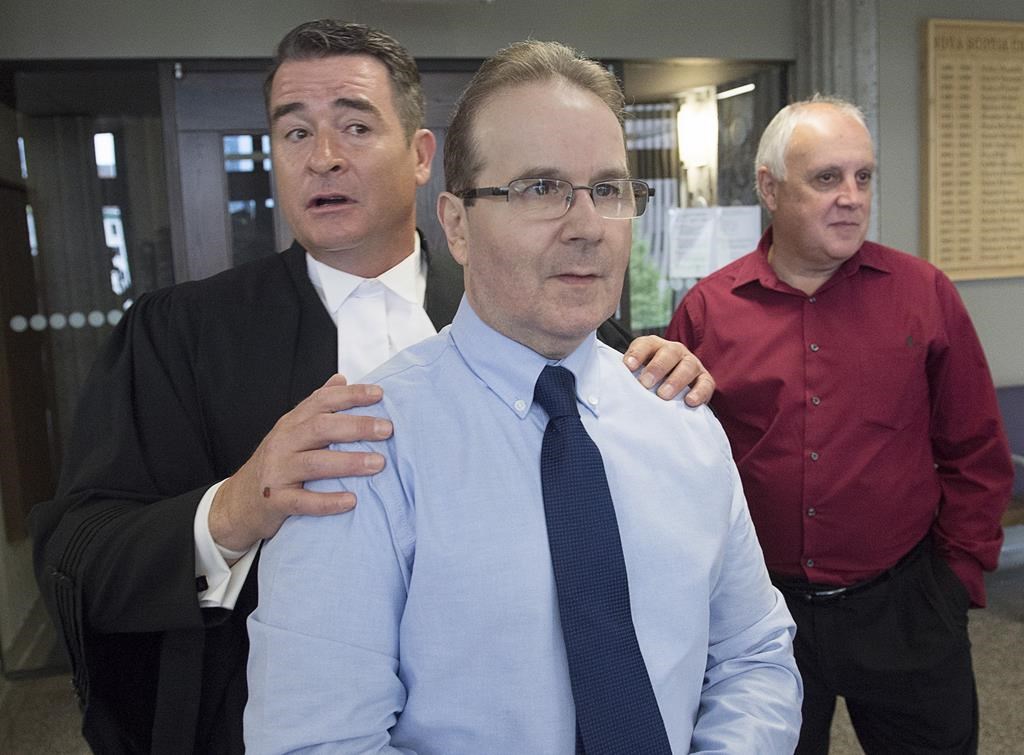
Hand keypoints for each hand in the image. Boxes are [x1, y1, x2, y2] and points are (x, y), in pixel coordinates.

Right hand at [209, 374, 390, 551]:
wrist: (239, 501)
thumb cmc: (277, 463)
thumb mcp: (293, 430)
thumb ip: (317, 407)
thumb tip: (341, 379)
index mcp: (292, 423)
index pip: (322, 401)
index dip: (351, 395)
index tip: (379, 394)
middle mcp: (283, 442)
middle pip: (321, 428)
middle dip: (357, 427)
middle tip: (387, 429)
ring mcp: (278, 471)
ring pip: (314, 463)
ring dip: (349, 462)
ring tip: (378, 463)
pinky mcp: (275, 500)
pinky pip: (303, 501)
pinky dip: (328, 502)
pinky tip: (351, 500)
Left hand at [623, 335, 714, 406]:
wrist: (672, 388)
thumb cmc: (649, 381)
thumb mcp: (637, 373)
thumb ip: (626, 375)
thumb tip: (608, 386)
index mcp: (654, 346)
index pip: (645, 344)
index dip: (637, 354)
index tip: (628, 366)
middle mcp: (674, 351)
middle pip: (669, 353)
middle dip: (656, 368)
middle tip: (645, 383)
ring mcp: (691, 364)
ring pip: (688, 366)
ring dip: (675, 380)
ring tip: (663, 395)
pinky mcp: (705, 379)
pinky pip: (706, 384)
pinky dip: (699, 392)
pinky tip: (689, 401)